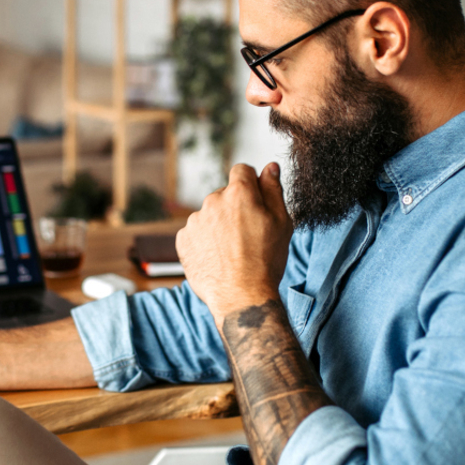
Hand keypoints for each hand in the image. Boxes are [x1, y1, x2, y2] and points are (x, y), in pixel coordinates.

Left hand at [176, 162, 292, 322]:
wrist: (241, 296)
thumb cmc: (265, 261)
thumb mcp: (281, 222)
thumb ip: (274, 190)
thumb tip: (270, 167)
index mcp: (239, 193)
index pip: (242, 170)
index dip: (251, 184)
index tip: (256, 201)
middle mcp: (212, 201)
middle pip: (225, 194)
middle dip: (235, 207)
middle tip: (248, 235)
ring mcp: (195, 221)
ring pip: (210, 214)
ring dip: (219, 225)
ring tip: (233, 250)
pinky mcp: (182, 239)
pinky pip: (196, 232)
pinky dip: (205, 240)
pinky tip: (218, 257)